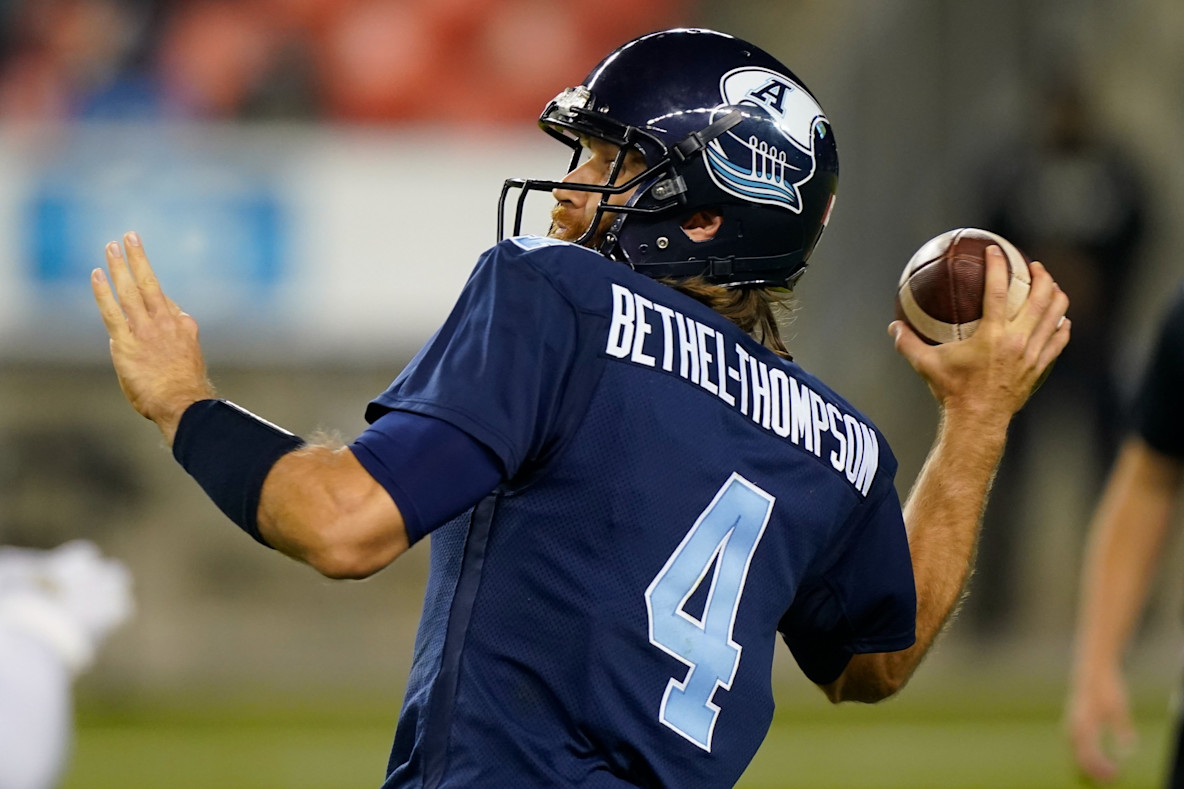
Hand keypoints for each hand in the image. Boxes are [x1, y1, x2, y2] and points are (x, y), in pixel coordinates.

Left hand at [91, 232, 214, 443]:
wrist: (184, 403)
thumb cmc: (186, 390)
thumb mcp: (189, 360)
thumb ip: (175, 345)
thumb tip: (160, 338)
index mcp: (184, 326)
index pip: (164, 301)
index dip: (153, 292)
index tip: (144, 281)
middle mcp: (166, 322)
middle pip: (150, 283)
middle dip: (138, 258)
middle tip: (129, 237)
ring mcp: (146, 331)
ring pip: (130, 290)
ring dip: (120, 266)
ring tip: (111, 246)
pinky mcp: (127, 343)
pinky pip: (112, 311)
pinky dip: (103, 292)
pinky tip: (97, 274)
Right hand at [889, 245, 1069, 422]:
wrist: (977, 420)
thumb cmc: (952, 391)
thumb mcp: (926, 365)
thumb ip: (908, 343)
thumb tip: (893, 327)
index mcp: (992, 335)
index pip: (998, 290)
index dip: (998, 266)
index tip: (996, 250)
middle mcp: (1017, 340)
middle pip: (1039, 297)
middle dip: (1040, 276)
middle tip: (1033, 265)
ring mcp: (1033, 354)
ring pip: (1055, 315)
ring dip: (1055, 295)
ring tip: (1050, 285)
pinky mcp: (1040, 367)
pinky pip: (1058, 340)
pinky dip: (1061, 326)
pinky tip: (1060, 319)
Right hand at [1066, 668, 1136, 782]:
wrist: (1093, 667)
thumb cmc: (1107, 687)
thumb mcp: (1120, 709)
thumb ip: (1123, 731)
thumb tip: (1127, 752)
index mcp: (1085, 724)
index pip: (1090, 754)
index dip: (1101, 767)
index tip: (1115, 773)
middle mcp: (1074, 725)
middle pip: (1079, 755)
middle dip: (1093, 769)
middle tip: (1109, 777)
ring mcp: (1071, 720)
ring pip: (1074, 748)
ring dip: (1086, 760)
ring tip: (1101, 767)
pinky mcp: (1072, 717)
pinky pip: (1073, 741)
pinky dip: (1081, 750)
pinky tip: (1092, 752)